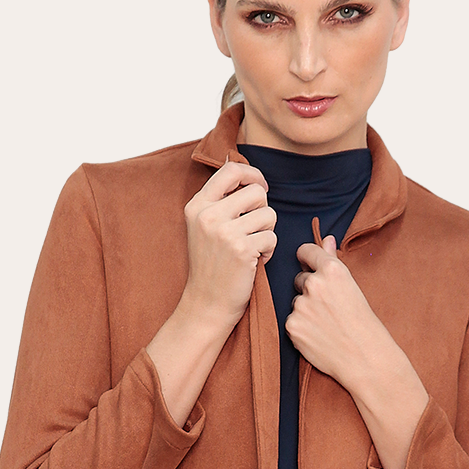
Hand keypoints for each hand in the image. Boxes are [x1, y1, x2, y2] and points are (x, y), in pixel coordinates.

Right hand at [179, 159, 276, 330]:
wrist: (206, 304)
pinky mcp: (241, 250)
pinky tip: (254, 261)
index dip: (252, 175)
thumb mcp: (204, 226)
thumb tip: (238, 164)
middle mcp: (208, 215)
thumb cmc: (212, 265)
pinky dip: (269, 251)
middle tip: (254, 229)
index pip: (231, 170)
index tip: (259, 188)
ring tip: (253, 247)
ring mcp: (224, 232)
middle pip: (257, 192)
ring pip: (269, 214)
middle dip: (263, 210)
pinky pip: (272, 237)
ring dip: (267, 232)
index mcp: (197, 205)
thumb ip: (219, 199)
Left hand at [288, 234, 393, 393]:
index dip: (307, 258)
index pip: (307, 251)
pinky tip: (318, 336)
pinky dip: (301, 328)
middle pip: (300, 279)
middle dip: (309, 290)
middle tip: (329, 308)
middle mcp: (314, 284)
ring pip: (296, 301)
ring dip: (305, 310)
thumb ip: (333, 261)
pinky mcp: (292, 326)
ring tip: (326, 325)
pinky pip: (292, 321)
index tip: (308, 264)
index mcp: (332, 270)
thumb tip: (327, 239)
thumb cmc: (364, 323)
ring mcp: (301, 306)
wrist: (365, 357)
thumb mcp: (353, 287)